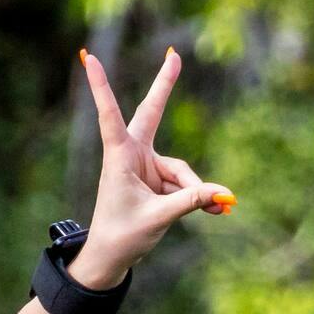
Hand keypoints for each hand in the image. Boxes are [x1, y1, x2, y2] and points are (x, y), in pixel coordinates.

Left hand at [66, 45, 233, 286]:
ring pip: (181, 170)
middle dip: (165, 86)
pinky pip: (185, 184)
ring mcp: (146, 165)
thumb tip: (223, 193)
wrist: (111, 257)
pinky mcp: (158, 179)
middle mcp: (132, 155)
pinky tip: (216, 210)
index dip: (102, 87)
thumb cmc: (122, 236)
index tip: (90, 58)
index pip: (110, 115)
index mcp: (119, 157)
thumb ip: (190, 201)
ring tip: (216, 210)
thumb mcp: (159, 218)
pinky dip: (198, 197)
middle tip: (175, 56)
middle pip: (152, 113)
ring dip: (196, 190)